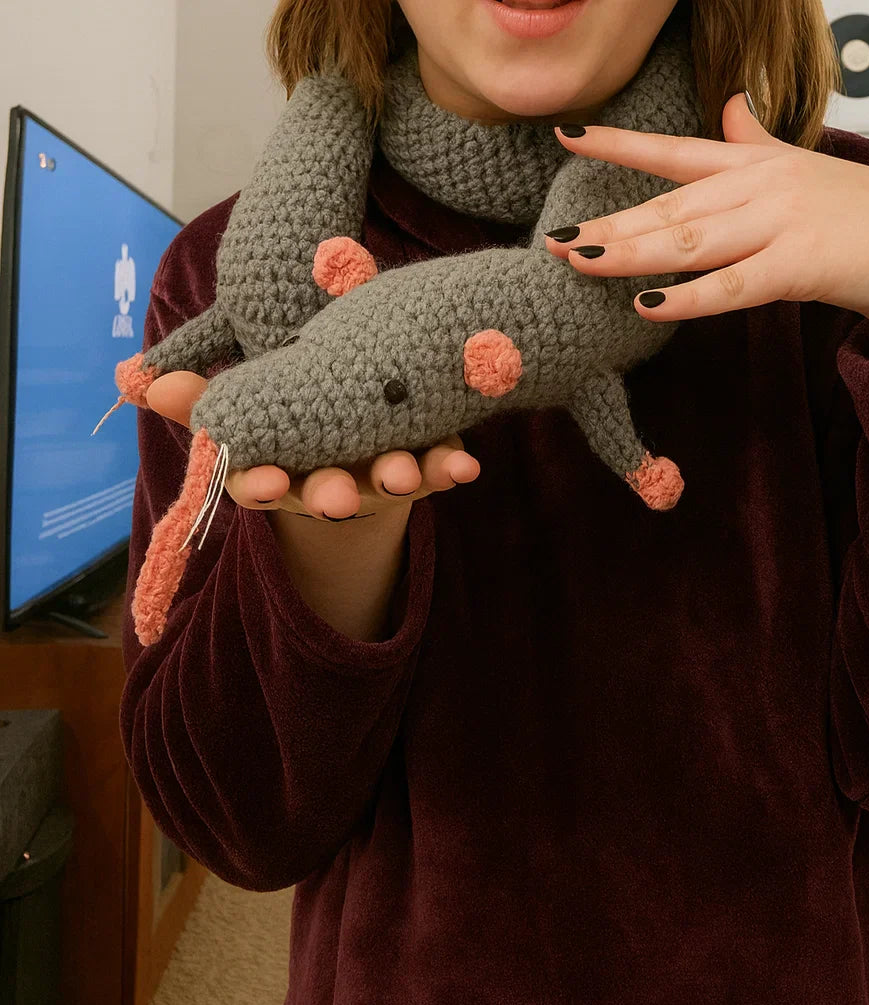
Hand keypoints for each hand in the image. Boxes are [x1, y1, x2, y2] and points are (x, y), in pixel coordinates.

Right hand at [145, 371, 480, 520]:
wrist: (359, 437)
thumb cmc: (297, 418)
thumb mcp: (251, 407)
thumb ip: (206, 398)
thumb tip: (137, 379)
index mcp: (283, 467)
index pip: (261, 483)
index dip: (258, 485)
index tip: (257, 484)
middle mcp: (330, 477)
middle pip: (326, 493)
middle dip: (330, 495)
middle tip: (337, 497)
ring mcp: (378, 473)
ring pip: (386, 482)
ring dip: (397, 479)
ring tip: (408, 473)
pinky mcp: (422, 461)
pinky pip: (438, 466)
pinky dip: (451, 465)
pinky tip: (467, 462)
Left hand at [546, 94, 868, 347]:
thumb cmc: (859, 211)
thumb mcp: (798, 167)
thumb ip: (754, 140)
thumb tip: (728, 105)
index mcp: (754, 163)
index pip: (674, 150)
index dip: (618, 145)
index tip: (569, 138)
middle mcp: (759, 187)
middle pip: (669, 205)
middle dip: (609, 223)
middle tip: (556, 240)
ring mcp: (779, 224)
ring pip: (689, 241)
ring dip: (631, 254)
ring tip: (580, 263)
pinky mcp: (799, 266)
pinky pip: (731, 286)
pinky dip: (688, 298)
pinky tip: (647, 306)